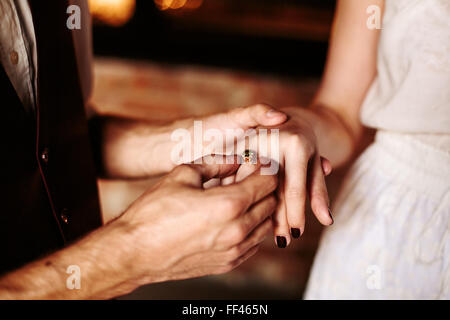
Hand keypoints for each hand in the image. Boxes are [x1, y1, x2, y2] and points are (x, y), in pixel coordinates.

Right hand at [118, 155, 277, 284]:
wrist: (135, 251)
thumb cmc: (153, 213)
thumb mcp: (183, 174)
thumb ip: (216, 163)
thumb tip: (236, 159)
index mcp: (228, 204)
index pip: (268, 181)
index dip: (262, 168)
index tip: (251, 163)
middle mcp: (237, 230)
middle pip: (271, 202)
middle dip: (263, 186)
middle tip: (244, 178)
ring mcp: (234, 251)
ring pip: (266, 224)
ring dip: (259, 208)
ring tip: (238, 198)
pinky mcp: (228, 264)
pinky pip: (254, 243)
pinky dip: (251, 228)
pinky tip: (232, 219)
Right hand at [232, 107, 333, 247]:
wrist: (288, 117)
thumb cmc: (306, 144)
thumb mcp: (315, 164)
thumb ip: (318, 191)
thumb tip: (327, 221)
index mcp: (296, 143)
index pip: (294, 188)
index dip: (295, 215)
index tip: (294, 237)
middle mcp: (273, 140)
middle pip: (272, 189)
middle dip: (276, 218)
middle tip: (280, 242)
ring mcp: (252, 141)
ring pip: (254, 184)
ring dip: (255, 209)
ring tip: (261, 234)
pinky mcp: (237, 144)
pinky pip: (238, 175)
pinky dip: (241, 194)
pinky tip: (243, 212)